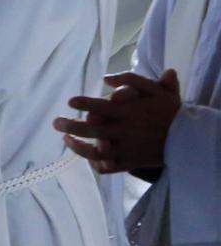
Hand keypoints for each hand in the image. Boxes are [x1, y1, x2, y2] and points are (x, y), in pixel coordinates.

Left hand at [55, 71, 182, 174]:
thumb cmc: (170, 112)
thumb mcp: (159, 90)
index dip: (83, 103)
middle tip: (56, 122)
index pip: (100, 106)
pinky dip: (94, 163)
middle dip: (69, 125)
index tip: (70, 101)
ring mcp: (125, 149)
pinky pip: (107, 167)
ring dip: (76, 146)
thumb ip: (134, 79)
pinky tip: (86, 155)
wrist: (189, 139)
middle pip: (90, 129)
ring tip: (65, 138)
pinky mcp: (129, 163)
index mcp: (129, 112)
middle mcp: (124, 131)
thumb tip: (107, 78)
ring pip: (94, 151)